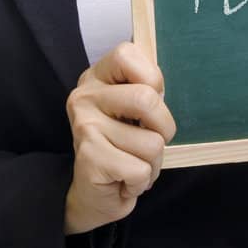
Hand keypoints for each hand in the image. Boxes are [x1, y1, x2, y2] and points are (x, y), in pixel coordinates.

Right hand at [63, 42, 176, 234]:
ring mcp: (84, 127)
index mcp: (97, 77)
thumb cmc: (124, 147)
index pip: (127, 54)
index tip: (148, 103)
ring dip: (153, 162)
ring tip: (133, 163)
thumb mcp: (135, 110)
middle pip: (147, 99)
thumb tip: (162, 86)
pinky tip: (124, 180)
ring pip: (152, 142)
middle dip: (164, 128)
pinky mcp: (89, 158)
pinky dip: (142, 181)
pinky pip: (141, 169)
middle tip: (151, 141)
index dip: (152, 79)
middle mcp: (84, 97)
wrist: (95, 194)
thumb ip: (147, 88)